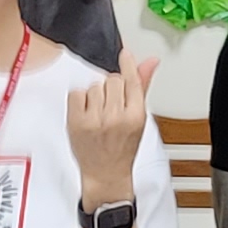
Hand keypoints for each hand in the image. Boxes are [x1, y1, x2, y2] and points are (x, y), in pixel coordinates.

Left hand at [64, 52, 156, 207]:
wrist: (106, 173)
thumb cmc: (123, 147)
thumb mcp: (139, 119)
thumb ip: (142, 87)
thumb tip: (150, 61)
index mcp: (135, 116)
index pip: (132, 80)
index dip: (127, 64)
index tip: (125, 54)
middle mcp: (116, 117)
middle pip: (112, 80)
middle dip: (112, 88)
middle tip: (111, 106)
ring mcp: (95, 120)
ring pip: (95, 86)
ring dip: (96, 95)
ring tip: (99, 113)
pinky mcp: (76, 123)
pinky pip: (77, 93)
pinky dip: (80, 100)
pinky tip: (86, 112)